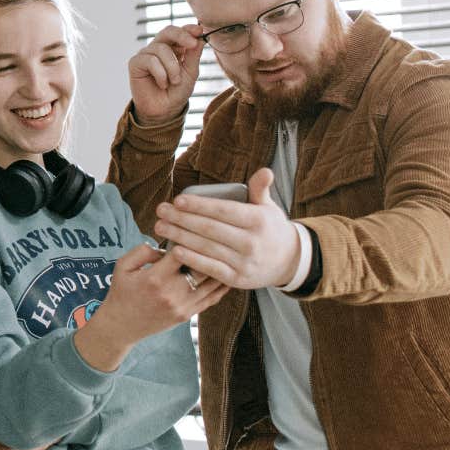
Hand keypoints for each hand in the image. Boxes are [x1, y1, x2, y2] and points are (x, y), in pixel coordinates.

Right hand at [74, 243, 228, 371]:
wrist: (122, 325)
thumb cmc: (121, 292)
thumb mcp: (122, 266)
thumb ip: (142, 251)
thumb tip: (165, 246)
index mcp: (155, 278)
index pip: (182, 253)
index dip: (189, 239)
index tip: (192, 230)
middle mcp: (172, 293)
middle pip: (201, 267)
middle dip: (208, 251)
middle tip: (216, 239)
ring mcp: (182, 306)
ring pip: (211, 283)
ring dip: (220, 267)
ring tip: (227, 253)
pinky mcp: (188, 314)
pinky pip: (212, 298)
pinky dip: (222, 285)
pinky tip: (227, 273)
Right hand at [127, 24, 204, 124]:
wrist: (164, 110)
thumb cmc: (177, 91)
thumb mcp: (190, 72)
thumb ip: (194, 54)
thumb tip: (201, 37)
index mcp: (174, 47)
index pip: (180, 31)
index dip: (189, 29)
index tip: (199, 31)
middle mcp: (159, 47)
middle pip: (168, 31)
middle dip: (181, 36)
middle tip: (192, 44)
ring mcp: (146, 54)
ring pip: (161, 49)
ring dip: (172, 67)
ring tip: (175, 81)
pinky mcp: (135, 63)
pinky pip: (150, 60)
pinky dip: (160, 73)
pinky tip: (162, 84)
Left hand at [152, 168, 301, 289]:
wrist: (289, 261)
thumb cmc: (270, 228)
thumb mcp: (268, 207)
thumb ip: (260, 189)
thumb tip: (265, 170)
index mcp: (258, 220)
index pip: (223, 210)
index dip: (199, 206)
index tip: (177, 200)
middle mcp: (252, 242)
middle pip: (210, 228)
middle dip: (182, 219)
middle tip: (161, 211)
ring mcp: (245, 262)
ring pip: (207, 247)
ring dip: (180, 236)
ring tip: (160, 227)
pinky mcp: (238, 279)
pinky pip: (211, 268)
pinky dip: (192, 260)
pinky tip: (174, 250)